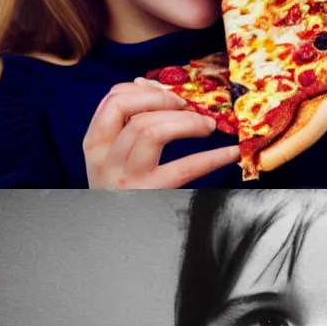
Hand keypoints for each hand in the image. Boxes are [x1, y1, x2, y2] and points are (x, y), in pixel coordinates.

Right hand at [84, 80, 240, 188]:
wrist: (118, 239)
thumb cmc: (124, 191)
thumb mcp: (114, 158)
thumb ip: (128, 125)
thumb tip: (153, 87)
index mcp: (95, 144)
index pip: (114, 100)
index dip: (146, 90)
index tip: (171, 94)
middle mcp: (106, 159)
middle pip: (135, 114)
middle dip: (169, 103)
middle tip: (193, 109)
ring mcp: (128, 178)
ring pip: (151, 132)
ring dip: (187, 123)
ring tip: (209, 127)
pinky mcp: (153, 194)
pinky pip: (185, 167)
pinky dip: (213, 157)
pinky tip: (231, 153)